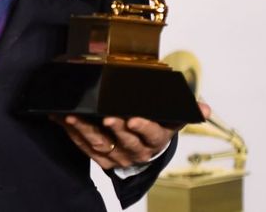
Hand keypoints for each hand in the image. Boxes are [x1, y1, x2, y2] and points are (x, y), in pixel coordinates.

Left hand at [53, 102, 210, 169]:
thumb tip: (204, 108)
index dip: (142, 126)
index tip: (132, 117)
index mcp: (157, 139)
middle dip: (114, 129)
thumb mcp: (172, 117)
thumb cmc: (157, 125)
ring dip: (86, 131)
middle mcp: (138, 151)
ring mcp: (118, 156)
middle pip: (126, 142)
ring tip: (73, 117)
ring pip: (102, 145)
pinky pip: (85, 148)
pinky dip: (72, 133)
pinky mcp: (102, 158)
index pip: (152, 135)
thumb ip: (186, 110)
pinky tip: (62, 119)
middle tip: (104, 116)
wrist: (145, 146)